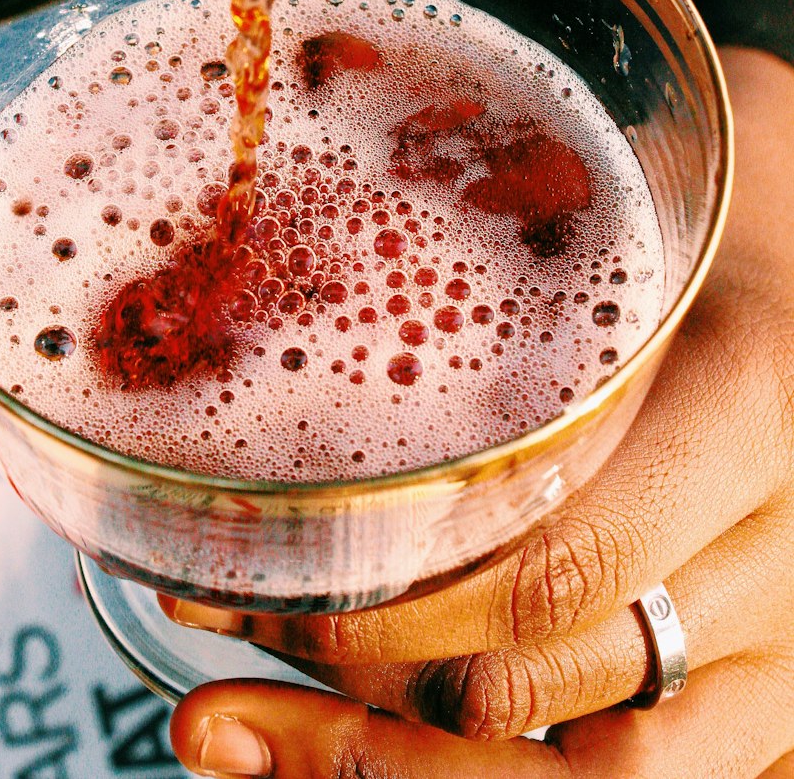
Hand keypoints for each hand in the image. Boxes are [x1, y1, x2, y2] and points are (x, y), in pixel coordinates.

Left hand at [164, 47, 793, 776]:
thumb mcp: (636, 225)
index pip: (563, 564)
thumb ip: (501, 266)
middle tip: (214, 708)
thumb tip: (288, 254)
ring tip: (253, 750)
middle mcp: (785, 548)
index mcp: (749, 401)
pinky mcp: (776, 701)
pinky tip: (362, 763)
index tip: (258, 594)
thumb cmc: (709, 239)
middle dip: (363, 720)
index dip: (396, 615)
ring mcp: (790, 645)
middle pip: (555, 684)